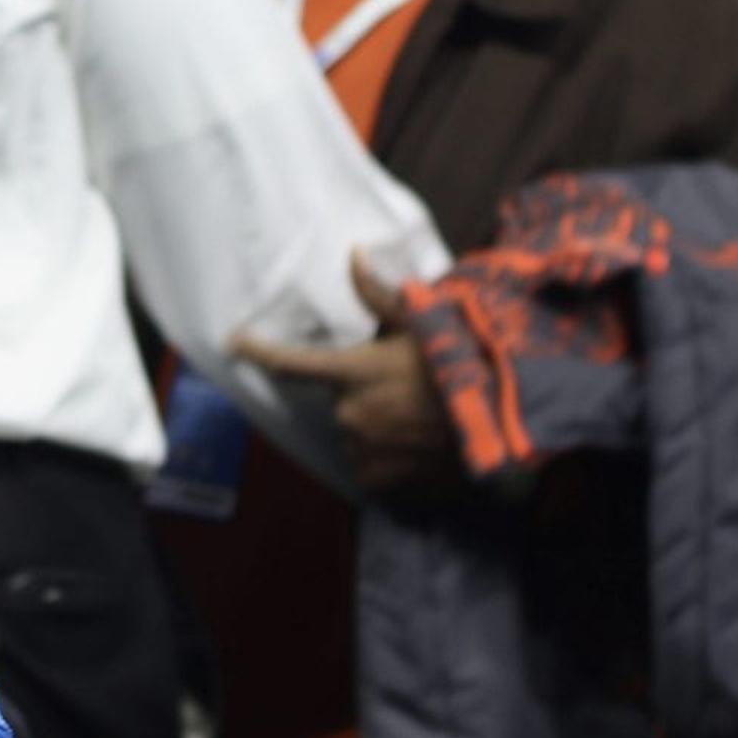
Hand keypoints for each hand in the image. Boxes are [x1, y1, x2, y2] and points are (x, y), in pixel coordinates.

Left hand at [231, 252, 455, 498]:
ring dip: (377, 429)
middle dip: (364, 395)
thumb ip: (380, 296)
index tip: (233, 342)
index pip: (292, 363)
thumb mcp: (424, 325)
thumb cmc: (462, 364)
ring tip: (418, 420)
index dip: (259, 351)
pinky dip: (389, 460)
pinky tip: (419, 447)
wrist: (504, 423)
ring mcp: (366, 453)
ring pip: (357, 437)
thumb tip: (353, 254)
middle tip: (405, 389)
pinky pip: (372, 469)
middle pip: (340, 403)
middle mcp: (352, 414)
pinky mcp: (382, 483)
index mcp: (356, 372)